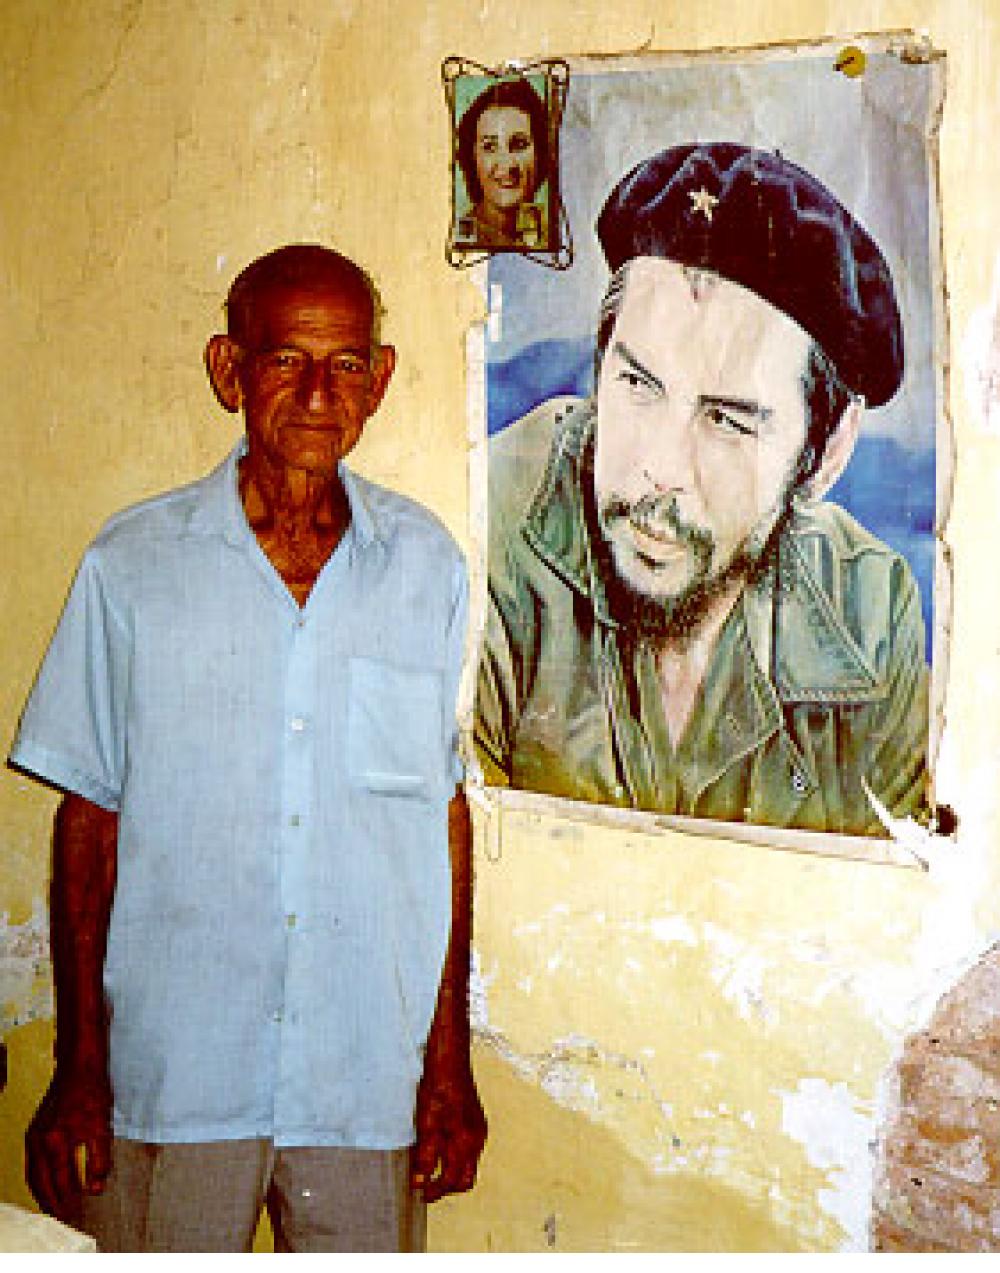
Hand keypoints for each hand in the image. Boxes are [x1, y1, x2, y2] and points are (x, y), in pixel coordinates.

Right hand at [25, 1066, 111, 1219]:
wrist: (78, 1067)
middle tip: (61, 1218)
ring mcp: (33, 1136)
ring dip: (41, 1193)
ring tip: (52, 1208)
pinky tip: (46, 1183)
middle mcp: (39, 1142)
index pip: (61, 1182)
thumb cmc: (93, 1094)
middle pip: (42, 1183)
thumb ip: (99, 1160)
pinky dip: (37, 1178)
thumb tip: (95, 1189)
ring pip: (33, 1175)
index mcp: (56, 1142)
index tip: (74, 1215)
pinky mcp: (33, 1131)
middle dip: (51, 1203)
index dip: (68, 1200)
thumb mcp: (102, 1127)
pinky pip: (31, 1163)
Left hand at [411, 1057, 486, 1202]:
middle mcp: (477, 1139)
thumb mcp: (425, 1124)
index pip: (454, 1180)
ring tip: (432, 1168)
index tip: (422, 1194)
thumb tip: (420, 1182)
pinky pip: (471, 1150)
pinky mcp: (478, 1122)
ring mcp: (480, 1130)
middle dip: (448, 1187)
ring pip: (470, 1164)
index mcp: (465, 1142)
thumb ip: (425, 1155)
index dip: (437, 1191)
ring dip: (453, 1172)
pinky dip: (457, 1157)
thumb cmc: (437, 1088)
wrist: (450, 1061)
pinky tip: (442, 1148)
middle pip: (466, 1178)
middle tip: (428, 1187)